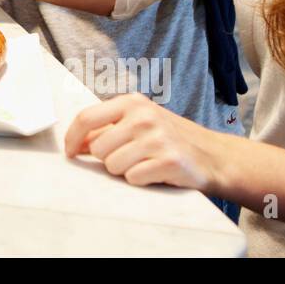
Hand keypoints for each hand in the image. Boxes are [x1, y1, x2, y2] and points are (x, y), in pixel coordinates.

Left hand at [63, 92, 226, 192]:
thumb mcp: (138, 124)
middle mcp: (144, 116)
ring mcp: (157, 138)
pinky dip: (140, 180)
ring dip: (124, 171)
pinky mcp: (169, 161)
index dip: (72, 138)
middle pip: (98, 148)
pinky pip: (133, 178)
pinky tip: (155, 172)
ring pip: (113, 165)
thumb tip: (74, 144)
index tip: (71, 154)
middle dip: (107, 159)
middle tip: (129, 158)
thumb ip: (106, 129)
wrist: (213, 156)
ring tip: (144, 164)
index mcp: (131, 103)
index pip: (86, 117)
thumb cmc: (168, 139)